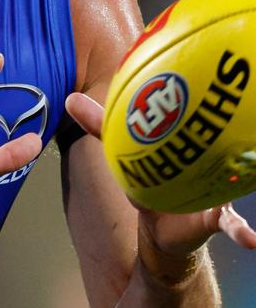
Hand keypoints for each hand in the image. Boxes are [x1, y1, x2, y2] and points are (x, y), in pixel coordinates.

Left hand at [66, 90, 255, 255]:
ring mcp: (216, 186)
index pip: (195, 109)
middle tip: (241, 106)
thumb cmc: (148, 180)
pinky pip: (232, 224)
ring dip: (247, 177)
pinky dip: (243, 232)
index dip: (207, 88)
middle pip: (224, 138)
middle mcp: (208, 157)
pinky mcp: (216, 217)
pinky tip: (254, 241)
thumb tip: (70, 98)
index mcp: (186, 139)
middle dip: (233, 124)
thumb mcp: (124, 153)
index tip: (220, 66)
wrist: (161, 229)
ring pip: (236, 179)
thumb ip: (100, 127)